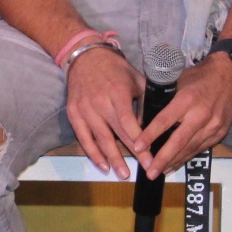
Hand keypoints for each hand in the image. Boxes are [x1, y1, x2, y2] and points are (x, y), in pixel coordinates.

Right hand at [64, 45, 146, 179]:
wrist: (84, 57)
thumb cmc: (115, 69)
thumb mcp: (136, 79)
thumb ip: (146, 100)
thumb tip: (158, 122)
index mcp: (117, 93)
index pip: (129, 124)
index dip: (141, 143)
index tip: (152, 158)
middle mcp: (99, 103)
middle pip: (116, 134)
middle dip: (132, 154)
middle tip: (145, 169)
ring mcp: (84, 109)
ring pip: (99, 139)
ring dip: (112, 158)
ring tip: (123, 174)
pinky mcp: (73, 114)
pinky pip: (83, 138)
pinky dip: (92, 153)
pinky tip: (102, 165)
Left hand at [136, 53, 231, 177]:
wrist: (231, 74)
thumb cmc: (199, 76)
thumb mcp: (178, 81)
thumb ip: (165, 99)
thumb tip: (146, 115)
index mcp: (187, 99)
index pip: (164, 121)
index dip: (150, 135)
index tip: (137, 147)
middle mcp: (200, 115)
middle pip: (178, 141)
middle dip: (163, 159)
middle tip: (150, 172)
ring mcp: (213, 126)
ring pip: (190, 148)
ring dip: (174, 162)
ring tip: (159, 172)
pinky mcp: (220, 132)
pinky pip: (201, 148)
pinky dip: (187, 157)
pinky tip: (176, 164)